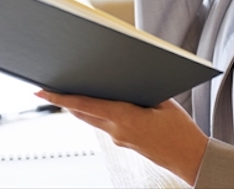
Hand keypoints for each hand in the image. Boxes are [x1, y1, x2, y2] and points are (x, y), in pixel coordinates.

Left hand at [35, 90, 207, 185]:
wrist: (191, 158)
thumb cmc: (181, 131)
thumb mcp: (164, 102)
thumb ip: (141, 89)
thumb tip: (125, 75)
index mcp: (125, 118)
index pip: (85, 105)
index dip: (62, 97)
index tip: (43, 92)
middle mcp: (117, 131)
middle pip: (82, 113)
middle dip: (64, 100)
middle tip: (48, 87)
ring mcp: (120, 138)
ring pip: (92, 119)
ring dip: (79, 107)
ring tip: (69, 91)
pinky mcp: (125, 142)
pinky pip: (105, 124)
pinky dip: (97, 112)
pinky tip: (99, 103)